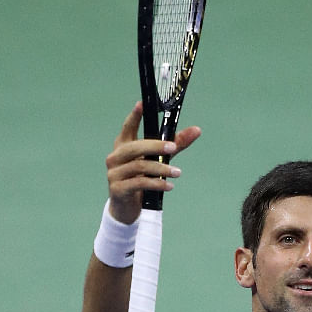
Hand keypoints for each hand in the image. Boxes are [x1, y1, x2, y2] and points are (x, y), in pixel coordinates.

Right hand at [104, 101, 201, 223]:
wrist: (127, 208)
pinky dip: (156, 183)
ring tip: (177, 172)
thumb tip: (197, 130)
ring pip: (139, 166)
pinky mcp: (117, 189)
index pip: (127, 127)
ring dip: (161, 168)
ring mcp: (114, 173)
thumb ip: (175, 145)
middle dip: (155, 146)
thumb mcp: (159, 160)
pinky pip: (139, 183)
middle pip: (135, 147)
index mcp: (123, 146)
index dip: (134, 116)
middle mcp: (116, 157)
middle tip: (173, 147)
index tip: (141, 104)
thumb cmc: (142, 178)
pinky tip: (169, 186)